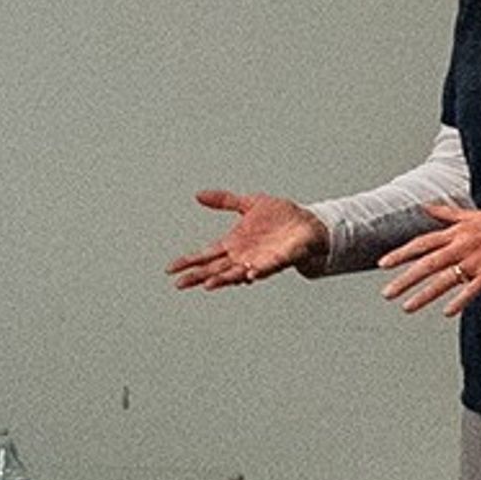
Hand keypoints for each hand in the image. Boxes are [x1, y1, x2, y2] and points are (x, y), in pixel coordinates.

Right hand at [168, 190, 329, 290]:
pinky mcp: (280, 260)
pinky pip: (267, 268)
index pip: (206, 255)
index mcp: (234, 244)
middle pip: (215, 269)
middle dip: (197, 277)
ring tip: (208, 285)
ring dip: (223, 279)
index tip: (171, 268)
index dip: (189, 261)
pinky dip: (258, 272)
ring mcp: (260, 260)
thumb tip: (198, 195)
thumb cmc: (281, 216)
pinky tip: (248, 275)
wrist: (309, 223)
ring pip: (236, 273)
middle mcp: (243, 256)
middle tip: (180, 284)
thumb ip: (224, 201)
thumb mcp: (249, 203)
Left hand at [380, 202, 480, 315]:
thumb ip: (447, 214)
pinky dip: (460, 301)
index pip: (422, 243)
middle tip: (387, 293)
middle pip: (428, 263)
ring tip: (407, 307)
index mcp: (457, 231)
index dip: (401, 253)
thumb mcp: (474, 215)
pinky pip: (473, 289)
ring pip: (445, 279)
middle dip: (405, 279)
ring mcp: (477, 260)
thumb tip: (425, 207)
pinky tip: (447, 312)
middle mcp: (463, 245)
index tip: (382, 264)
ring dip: (425, 295)